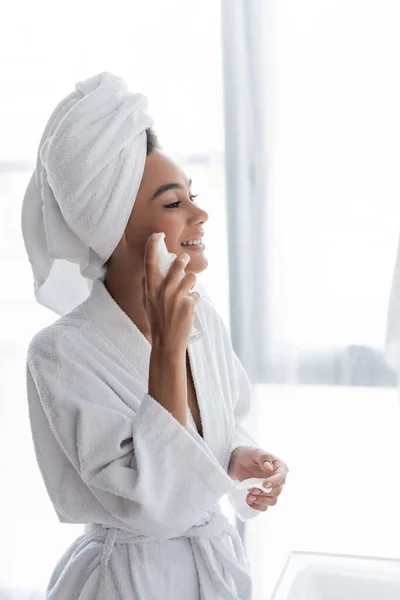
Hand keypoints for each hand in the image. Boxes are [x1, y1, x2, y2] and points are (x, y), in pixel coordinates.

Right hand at [142, 232, 199, 350]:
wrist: (167, 341)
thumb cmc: (156, 322)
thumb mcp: (146, 303)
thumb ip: (147, 288)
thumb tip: (148, 275)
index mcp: (150, 288)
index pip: (150, 262)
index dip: (152, 246)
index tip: (157, 235)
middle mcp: (163, 290)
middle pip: (178, 265)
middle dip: (183, 260)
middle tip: (184, 258)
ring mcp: (177, 296)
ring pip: (190, 278)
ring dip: (190, 283)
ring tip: (186, 291)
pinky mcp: (189, 304)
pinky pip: (195, 294)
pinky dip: (192, 299)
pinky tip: (188, 308)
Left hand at [228, 446, 288, 511]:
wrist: (239, 463)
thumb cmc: (249, 455)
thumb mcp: (255, 452)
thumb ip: (263, 458)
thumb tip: (269, 468)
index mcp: (280, 467)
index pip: (281, 477)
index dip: (274, 482)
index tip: (264, 484)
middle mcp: (278, 480)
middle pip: (277, 491)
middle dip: (264, 492)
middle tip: (252, 490)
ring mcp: (271, 489)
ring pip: (272, 501)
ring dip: (261, 501)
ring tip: (249, 497)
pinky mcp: (264, 496)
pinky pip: (264, 506)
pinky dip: (257, 506)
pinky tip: (249, 501)